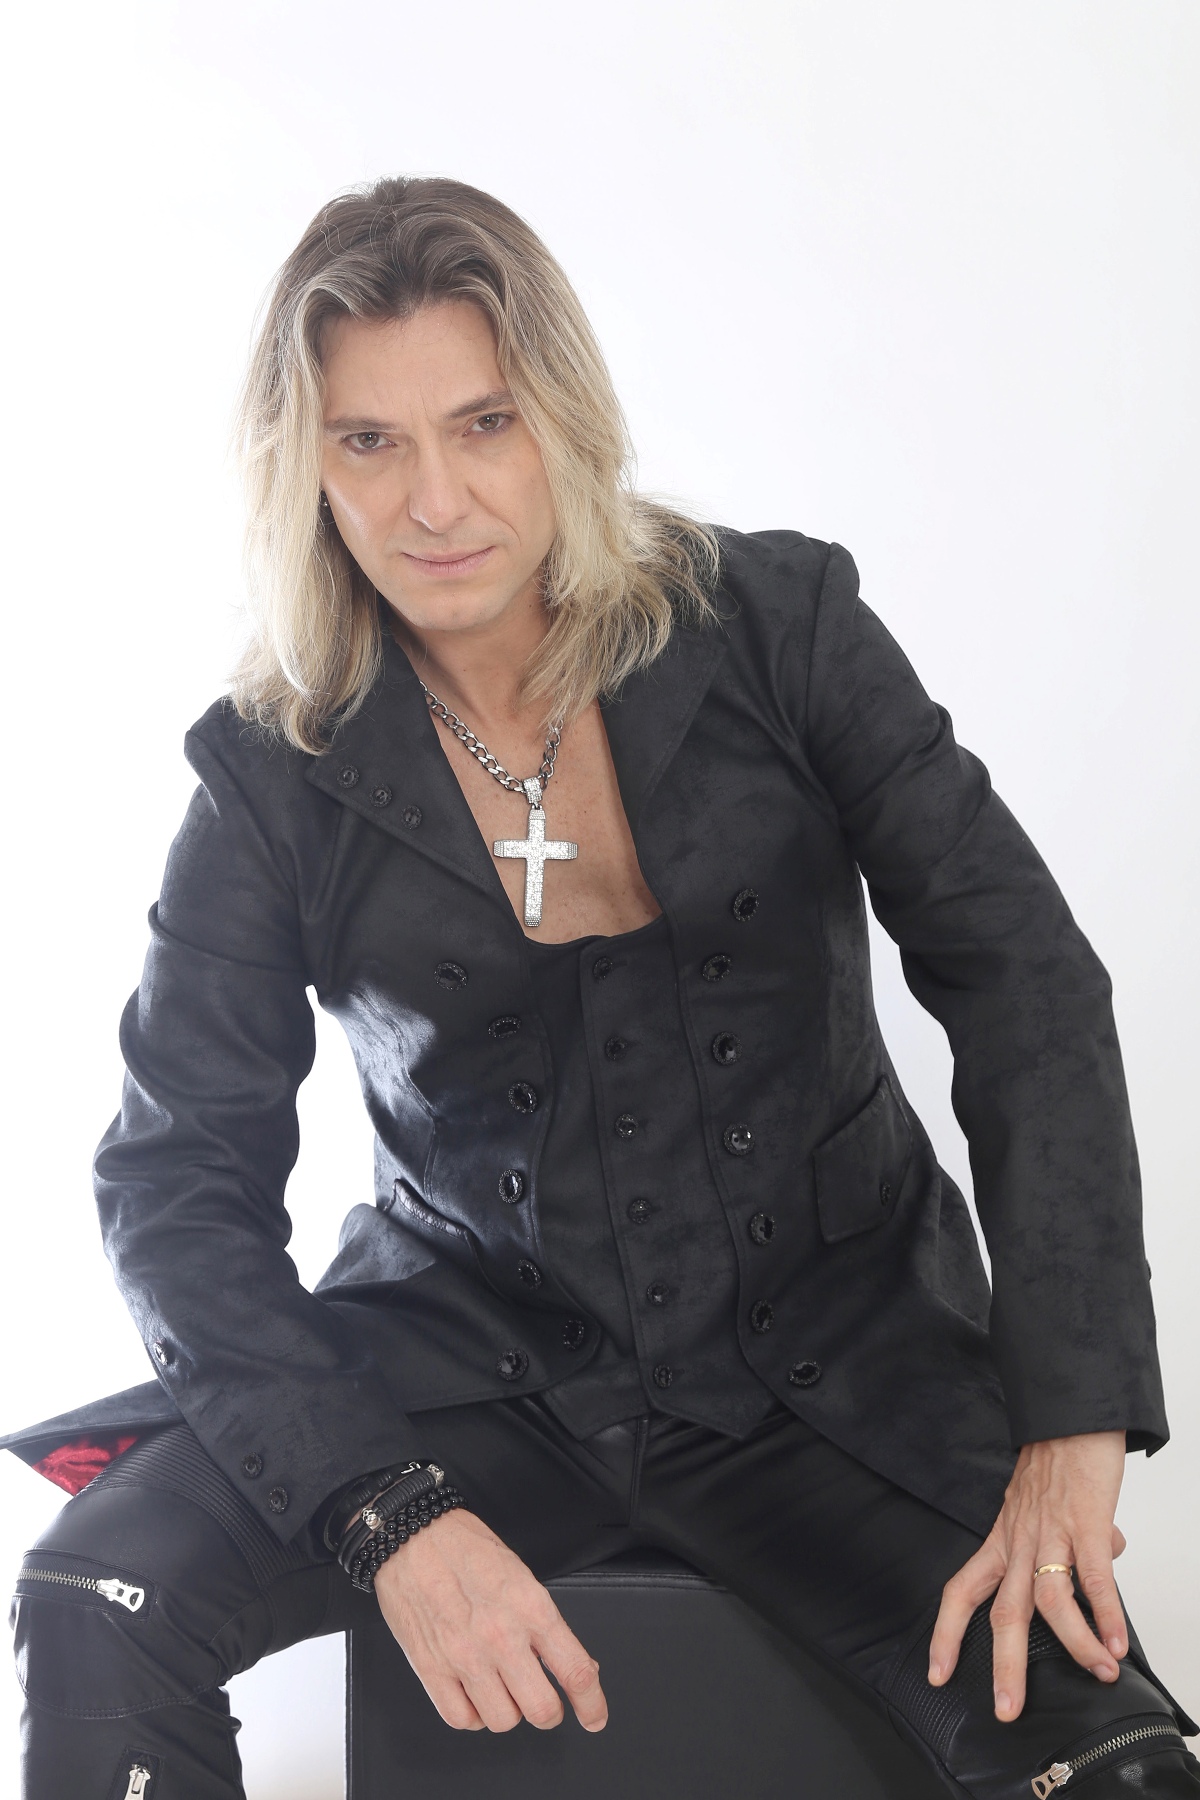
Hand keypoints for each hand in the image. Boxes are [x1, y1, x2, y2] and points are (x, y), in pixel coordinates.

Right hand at [374, 1507, 607, 1732]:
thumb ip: (546, 1622)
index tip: (595, 1717)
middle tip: (543, 1701)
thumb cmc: (466, 1548)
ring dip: (507, 1711)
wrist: (413, 1536)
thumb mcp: (521, 1576)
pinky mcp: (431, 1669)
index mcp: (530, 1608)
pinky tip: (473, 1694)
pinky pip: (462, 1719)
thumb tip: (572, 1663)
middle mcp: (501, 1637)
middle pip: (541, 1709)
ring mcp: (464, 1657)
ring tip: (501, 1688)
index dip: (592, 1704)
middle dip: (548, 1712)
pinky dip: (472, 1715)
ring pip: (502, 1721)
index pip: (575, 1671)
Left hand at [928, 1431, 1127, 1721]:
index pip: (963, 1590)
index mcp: (1003, 1539)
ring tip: (1097, 1673)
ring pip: (1049, 1600)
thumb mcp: (1043, 1507)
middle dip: (1005, 1665)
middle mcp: (1019, 1541)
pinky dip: (1106, 1613)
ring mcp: (1051, 1533)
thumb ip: (1063, 1546)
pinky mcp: (1086, 1522)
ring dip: (1072, 1644)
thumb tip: (1101, 1576)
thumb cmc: (1057, 1460)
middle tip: (1006, 1709)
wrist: (1071, 1411)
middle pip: (1004, 1612)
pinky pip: (1093, 1577)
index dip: (947, 1633)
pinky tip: (1115, 1642)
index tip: (937, 1672)